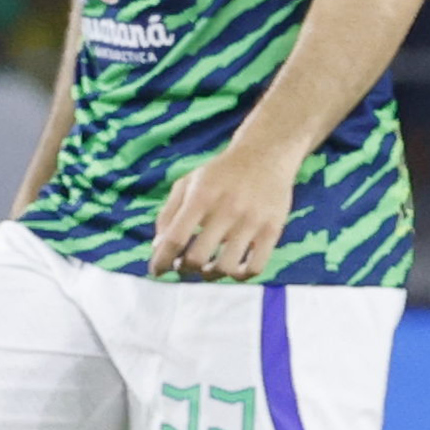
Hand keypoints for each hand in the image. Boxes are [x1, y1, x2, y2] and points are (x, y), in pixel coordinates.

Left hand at [146, 145, 298, 281]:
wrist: (265, 154)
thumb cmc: (220, 173)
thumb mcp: (188, 183)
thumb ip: (168, 214)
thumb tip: (157, 248)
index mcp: (201, 197)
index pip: (175, 239)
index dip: (161, 261)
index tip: (157, 271)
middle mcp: (226, 209)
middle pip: (197, 257)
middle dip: (183, 268)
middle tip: (183, 266)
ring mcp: (251, 221)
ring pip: (225, 267)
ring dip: (210, 274)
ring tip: (206, 268)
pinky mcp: (272, 230)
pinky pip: (255, 267)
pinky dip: (239, 276)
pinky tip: (232, 268)